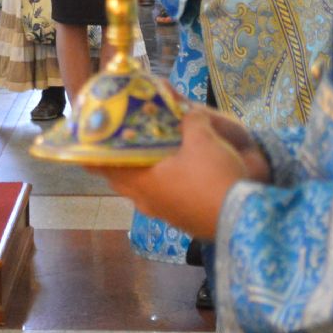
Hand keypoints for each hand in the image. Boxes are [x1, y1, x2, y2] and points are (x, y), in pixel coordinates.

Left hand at [90, 108, 263, 238]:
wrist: (246, 218)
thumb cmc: (215, 176)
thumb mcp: (203, 138)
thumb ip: (191, 120)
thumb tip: (188, 112)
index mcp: (141, 181)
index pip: (103, 166)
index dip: (91, 152)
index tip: (86, 140)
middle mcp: (147, 201)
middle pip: (121, 179)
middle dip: (118, 160)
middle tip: (118, 140)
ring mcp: (165, 214)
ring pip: (141, 191)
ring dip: (140, 172)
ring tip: (146, 152)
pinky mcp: (183, 220)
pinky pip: (162, 198)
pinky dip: (161, 183)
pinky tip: (173, 171)